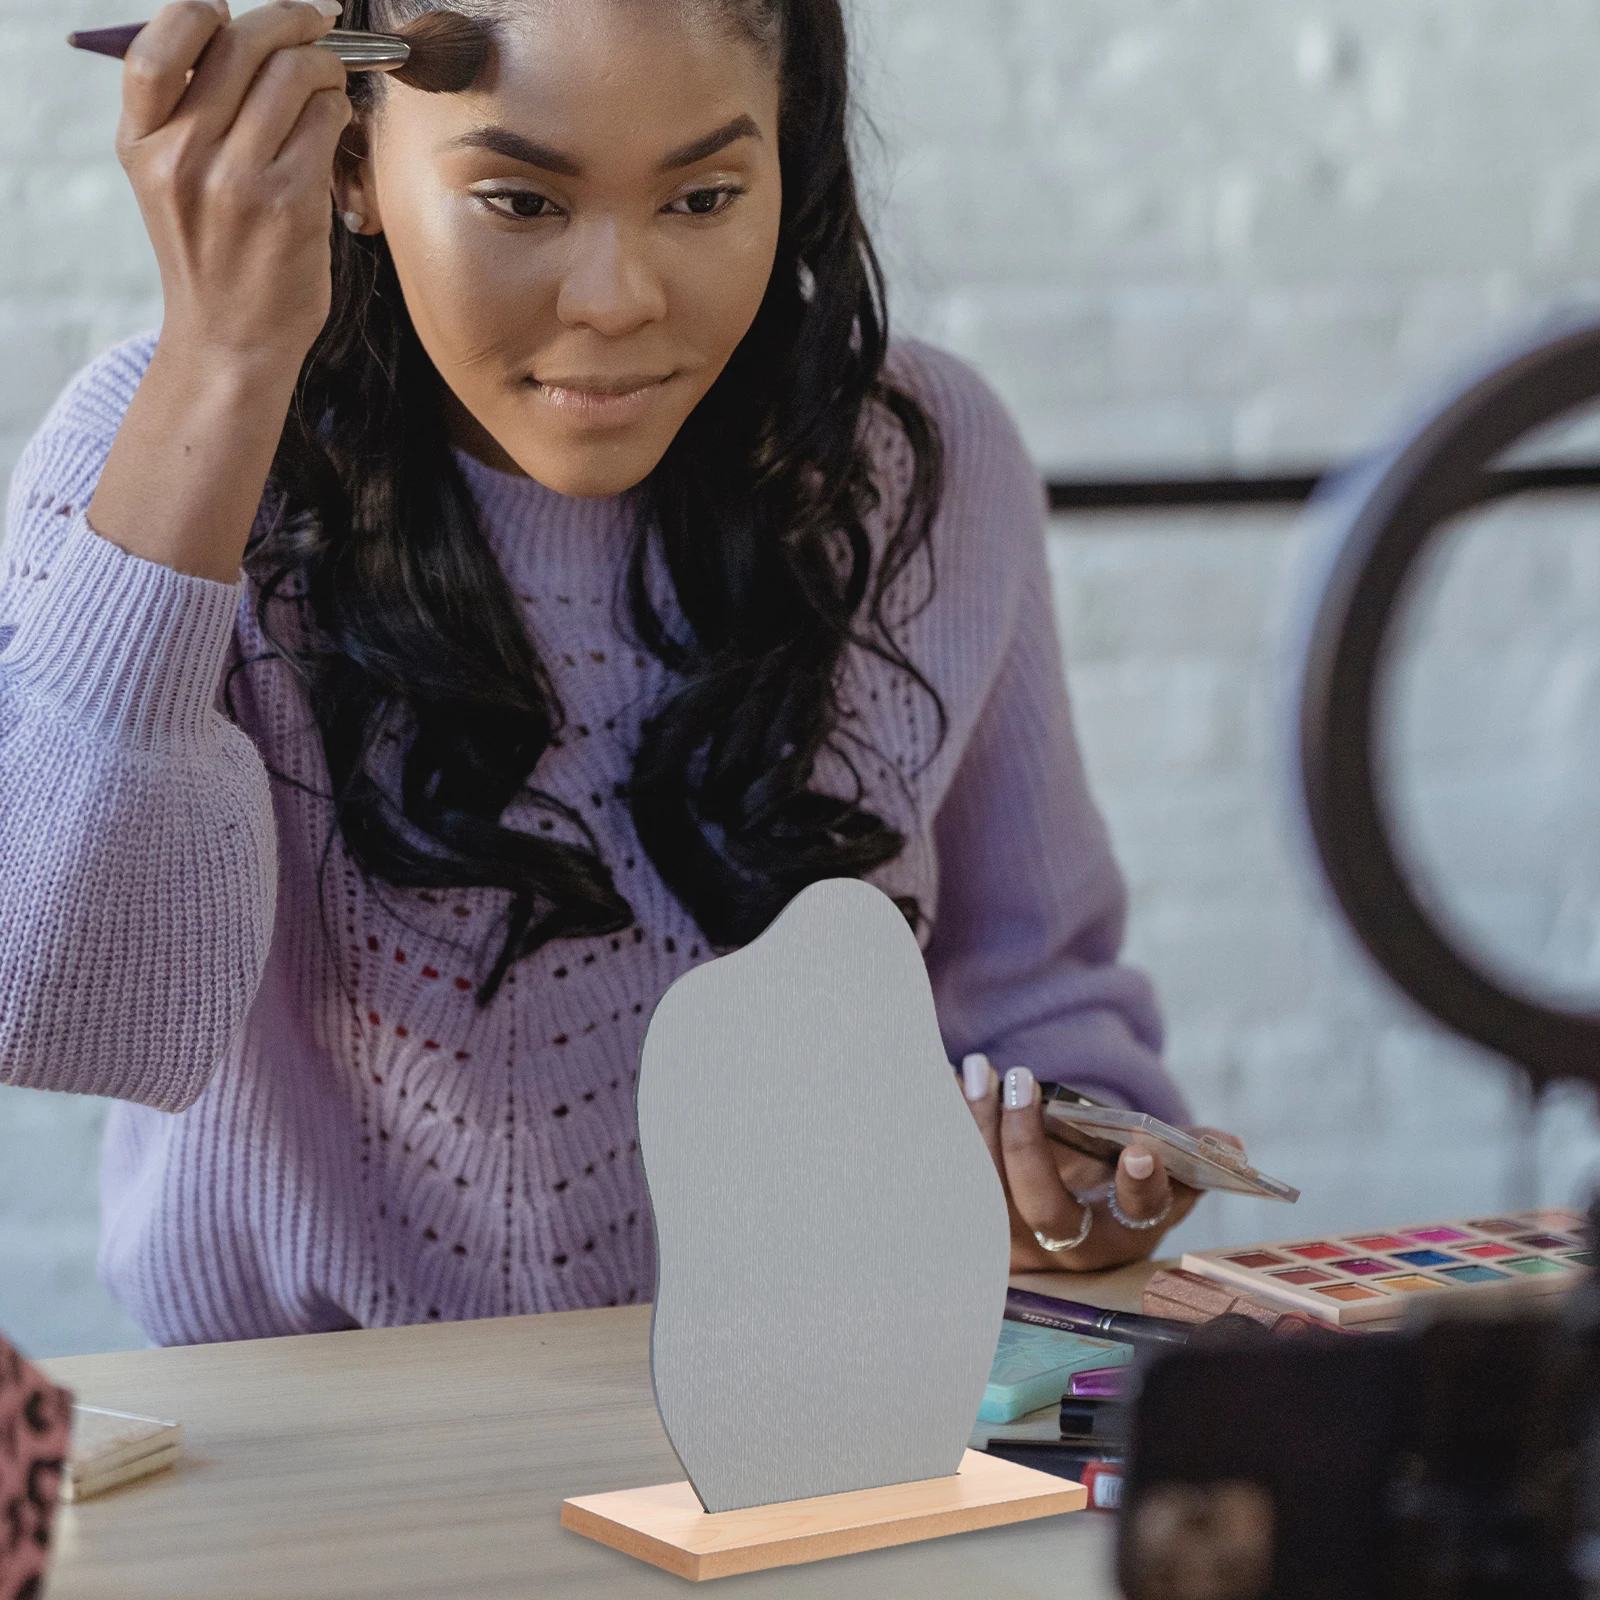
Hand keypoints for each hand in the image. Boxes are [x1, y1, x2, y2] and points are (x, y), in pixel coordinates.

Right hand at [117, 0, 351, 368]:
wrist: (231, 338)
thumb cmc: (212, 252)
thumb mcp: (167, 179)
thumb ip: (186, 110)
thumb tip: (239, 29)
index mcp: (141, 141)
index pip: (158, 46)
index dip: (201, 12)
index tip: (232, 7)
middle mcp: (182, 155)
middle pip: (240, 44)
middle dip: (291, 18)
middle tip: (319, 17)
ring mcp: (237, 180)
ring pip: (293, 74)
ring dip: (325, 63)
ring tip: (330, 78)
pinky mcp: (290, 204)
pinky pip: (325, 120)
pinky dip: (338, 107)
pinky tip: (335, 120)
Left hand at [961, 1055, 1244, 1272]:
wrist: (1062, 1223)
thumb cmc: (1118, 1182)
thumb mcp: (1161, 1174)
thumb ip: (1192, 1153)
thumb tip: (1229, 1147)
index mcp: (1126, 1234)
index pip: (1139, 1218)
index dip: (1143, 1189)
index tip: (1141, 1151)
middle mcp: (1067, 1249)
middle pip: (1045, 1207)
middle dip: (1029, 1143)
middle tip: (1023, 1078)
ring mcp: (1014, 1243)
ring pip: (987, 1194)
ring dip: (978, 1129)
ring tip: (979, 1069)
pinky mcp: (974, 1225)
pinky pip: (953, 1180)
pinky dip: (945, 1131)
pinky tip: (943, 1083)